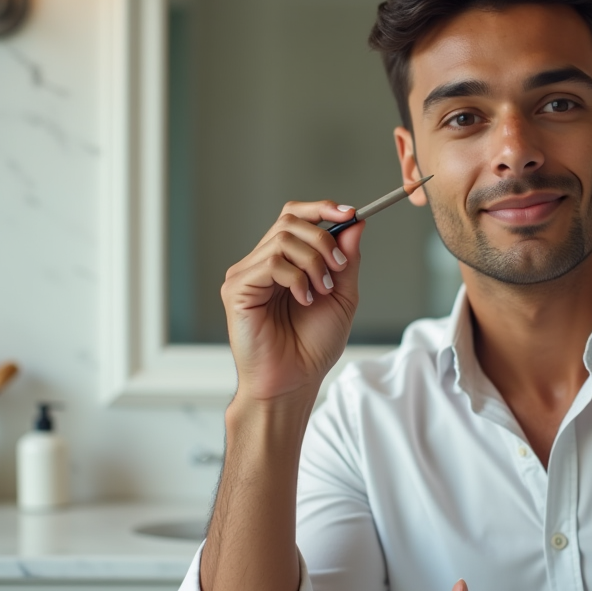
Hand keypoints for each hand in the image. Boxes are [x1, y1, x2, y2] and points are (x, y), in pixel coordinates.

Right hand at [221, 201, 361, 403]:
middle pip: (290, 222)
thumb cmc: (312, 346)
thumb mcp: (341, 296)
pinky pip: (271, 262)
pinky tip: (304, 300)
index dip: (321, 209)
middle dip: (323, 240)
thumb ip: (347, 260)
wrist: (294, 381)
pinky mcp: (236, 289)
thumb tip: (355, 222)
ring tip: (321, 292)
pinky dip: (296, 278)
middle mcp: (261, 263)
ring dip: (313, 263)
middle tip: (337, 270)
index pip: (294, 217)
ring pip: (283, 240)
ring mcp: (246, 275)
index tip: (350, 213)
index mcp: (283, 262)